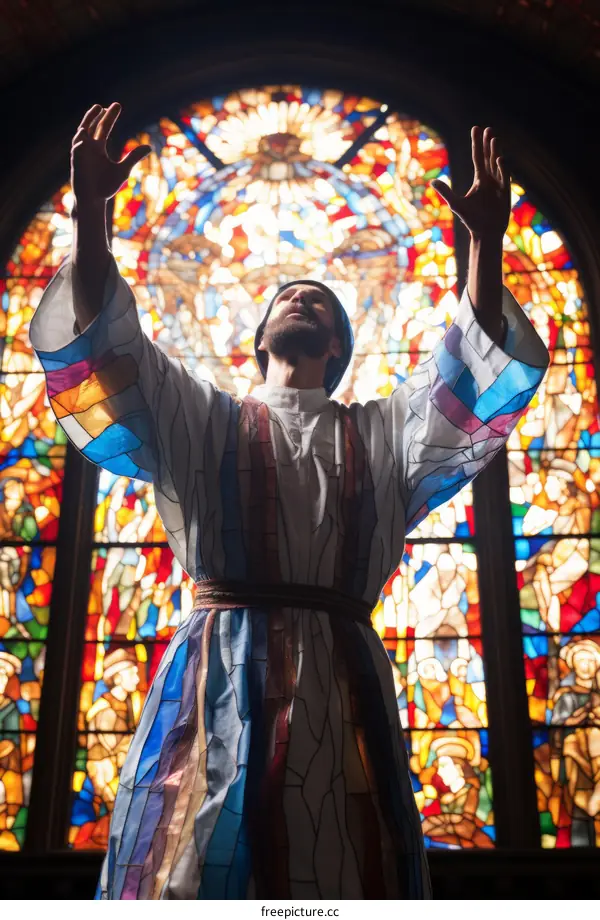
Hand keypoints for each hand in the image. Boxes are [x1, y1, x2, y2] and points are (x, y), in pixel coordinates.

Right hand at [71, 102, 151, 207]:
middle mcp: (88, 147)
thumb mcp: (123, 170)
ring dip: (87, 122)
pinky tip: (85, 142)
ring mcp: (81, 154)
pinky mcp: (76, 163)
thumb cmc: (106, 186)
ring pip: (81, 133)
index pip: (103, 127)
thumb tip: (148, 147)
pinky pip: (77, 152)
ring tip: (96, 111)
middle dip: (99, 115)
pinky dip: (80, 146)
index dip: (109, 116)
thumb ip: (133, 157)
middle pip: (92, 126)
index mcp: (98, 147)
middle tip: (107, 105)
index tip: (116, 105)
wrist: (93, 200)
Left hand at [431, 126, 510, 241]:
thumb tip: (432, 182)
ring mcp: (499, 185)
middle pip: (489, 157)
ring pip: (497, 164)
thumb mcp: (456, 204)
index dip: (477, 143)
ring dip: (496, 152)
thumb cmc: (471, 220)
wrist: (485, 233)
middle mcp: (491, 179)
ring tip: (494, 138)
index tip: (476, 128)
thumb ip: (446, 192)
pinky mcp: (506, 193)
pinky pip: (505, 178)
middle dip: (488, 144)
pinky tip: (500, 158)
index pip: (478, 157)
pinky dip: (503, 168)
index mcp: (480, 179)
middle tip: (488, 129)